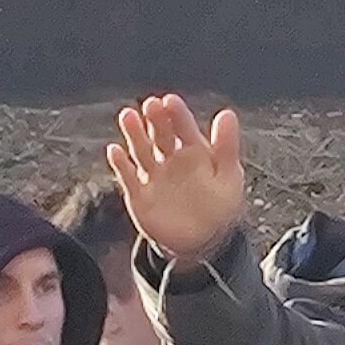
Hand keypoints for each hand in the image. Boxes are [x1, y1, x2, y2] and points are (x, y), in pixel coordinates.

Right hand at [106, 94, 248, 264]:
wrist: (202, 242)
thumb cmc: (218, 207)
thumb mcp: (229, 177)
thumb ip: (226, 147)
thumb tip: (227, 113)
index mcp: (194, 151)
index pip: (184, 127)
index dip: (177, 114)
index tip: (170, 101)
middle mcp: (171, 159)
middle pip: (160, 135)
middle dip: (155, 120)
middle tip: (150, 105)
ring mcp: (154, 176)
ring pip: (142, 151)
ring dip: (134, 134)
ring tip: (127, 116)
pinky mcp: (140, 194)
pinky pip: (128, 177)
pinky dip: (121, 164)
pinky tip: (114, 151)